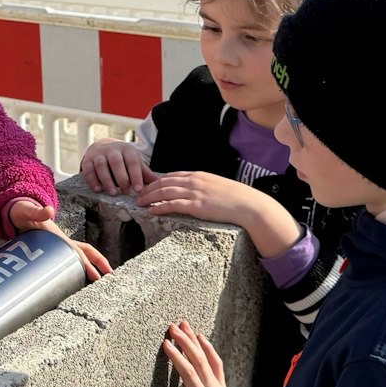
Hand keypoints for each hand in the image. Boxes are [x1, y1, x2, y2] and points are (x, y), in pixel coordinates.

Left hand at [7, 198, 111, 281]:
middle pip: (84, 253)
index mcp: (58, 236)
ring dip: (89, 268)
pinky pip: (64, 261)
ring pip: (77, 257)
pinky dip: (72, 270)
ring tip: (97, 283)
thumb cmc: (21, 212)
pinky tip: (74, 281)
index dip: (86, 264)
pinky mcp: (48, 249)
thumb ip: (37, 211)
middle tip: (109, 278)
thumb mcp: (27, 211)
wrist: (14, 212)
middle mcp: (60, 241)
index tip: (96, 276)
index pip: (77, 252)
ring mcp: (56, 245)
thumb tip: (48, 209)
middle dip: (98, 264)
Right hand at [80, 139, 152, 196]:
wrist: (103, 147)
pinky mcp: (88, 160)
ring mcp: (99, 154)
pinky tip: (98, 190)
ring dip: (107, 180)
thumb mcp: (135, 162)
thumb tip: (160, 185)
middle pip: (116, 162)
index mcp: (127, 150)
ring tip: (112, 193)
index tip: (138, 190)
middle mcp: (113, 150)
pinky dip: (92, 180)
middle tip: (125, 192)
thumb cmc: (123, 158)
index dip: (135, 176)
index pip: (132, 162)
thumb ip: (145, 174)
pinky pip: (89, 170)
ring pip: (101, 165)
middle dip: (121, 178)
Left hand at [137, 169, 280, 233]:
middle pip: (164, 182)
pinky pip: (172, 205)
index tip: (148, 186)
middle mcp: (194, 181)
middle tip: (137, 194)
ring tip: (139, 202)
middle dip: (148, 187)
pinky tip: (151, 210)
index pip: (172, 175)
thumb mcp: (216, 187)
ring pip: (165, 192)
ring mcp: (194, 192)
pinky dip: (159, 207)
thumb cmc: (235, 198)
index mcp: (198, 175)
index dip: (157, 180)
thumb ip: (203, 187)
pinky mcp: (196, 205)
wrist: (248, 205)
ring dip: (149, 197)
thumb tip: (196, 193)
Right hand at [156, 321, 231, 386]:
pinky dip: (209, 349)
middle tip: (172, 327)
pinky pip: (216, 363)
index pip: (189, 373)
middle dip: (185, 342)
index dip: (177, 357)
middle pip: (198, 360)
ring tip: (185, 326)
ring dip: (195, 341)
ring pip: (207, 358)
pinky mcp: (221, 385)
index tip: (166, 343)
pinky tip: (202, 339)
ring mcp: (218, 385)